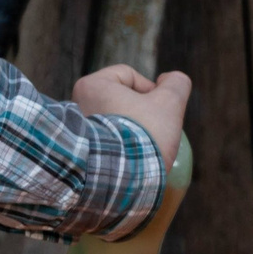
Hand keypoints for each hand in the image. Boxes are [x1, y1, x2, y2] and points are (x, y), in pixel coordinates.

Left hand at [73, 63, 190, 169]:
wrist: (120, 178)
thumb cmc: (144, 134)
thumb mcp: (169, 103)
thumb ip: (176, 85)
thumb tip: (172, 79)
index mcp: (91, 85)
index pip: (128, 76)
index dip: (151, 91)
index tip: (161, 111)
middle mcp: (76, 104)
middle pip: (122, 100)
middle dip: (143, 114)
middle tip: (155, 131)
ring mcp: (78, 129)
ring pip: (117, 121)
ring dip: (134, 131)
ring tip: (146, 148)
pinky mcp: (82, 150)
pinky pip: (110, 140)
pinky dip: (124, 146)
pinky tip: (136, 159)